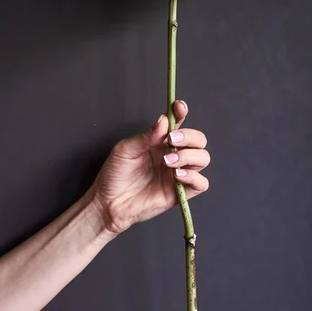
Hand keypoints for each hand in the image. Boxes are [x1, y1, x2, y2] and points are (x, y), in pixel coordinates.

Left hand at [89, 100, 209, 234]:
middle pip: (198, 140)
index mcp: (160, 142)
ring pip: (203, 158)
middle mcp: (173, 155)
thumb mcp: (126, 149)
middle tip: (171, 141)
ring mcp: (178, 173)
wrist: (108, 202)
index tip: (179, 107)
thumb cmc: (114, 174)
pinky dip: (195, 177)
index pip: (179, 123)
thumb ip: (147, 136)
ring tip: (168, 162)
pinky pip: (201, 183)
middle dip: (189, 137)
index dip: (182, 113)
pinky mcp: (180, 192)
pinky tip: (177, 176)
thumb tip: (164, 120)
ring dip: (189, 156)